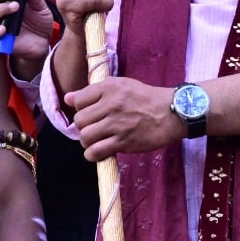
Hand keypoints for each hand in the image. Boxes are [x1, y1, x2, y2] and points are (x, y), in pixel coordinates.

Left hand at [68, 76, 183, 160]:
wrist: (171, 113)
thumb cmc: (145, 98)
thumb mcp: (120, 85)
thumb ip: (93, 92)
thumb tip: (67, 98)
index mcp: (109, 88)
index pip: (78, 100)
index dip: (81, 109)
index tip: (91, 113)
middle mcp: (110, 105)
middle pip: (79, 120)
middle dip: (84, 127)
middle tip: (95, 129)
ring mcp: (116, 124)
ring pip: (85, 137)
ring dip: (88, 142)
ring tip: (97, 141)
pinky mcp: (123, 142)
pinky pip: (96, 152)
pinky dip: (93, 155)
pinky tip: (99, 152)